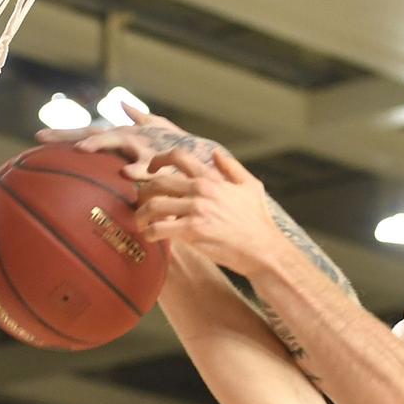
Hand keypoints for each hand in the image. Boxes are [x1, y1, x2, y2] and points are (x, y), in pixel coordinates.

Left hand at [37, 102, 216, 181]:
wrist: (206, 159)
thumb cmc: (179, 150)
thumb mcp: (160, 132)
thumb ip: (141, 118)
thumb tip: (124, 104)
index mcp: (124, 136)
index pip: (88, 133)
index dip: (63, 134)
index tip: (36, 137)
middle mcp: (130, 137)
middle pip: (94, 133)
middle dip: (69, 136)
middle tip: (44, 139)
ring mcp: (144, 147)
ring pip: (117, 143)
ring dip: (99, 145)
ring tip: (81, 149)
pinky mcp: (161, 160)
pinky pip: (147, 168)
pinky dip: (137, 170)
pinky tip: (127, 175)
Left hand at [137, 147, 282, 278]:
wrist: (263, 249)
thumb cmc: (258, 221)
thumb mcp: (251, 187)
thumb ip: (232, 168)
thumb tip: (215, 153)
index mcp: (211, 178)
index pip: (178, 157)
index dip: (158, 159)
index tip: (151, 169)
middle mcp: (201, 190)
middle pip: (158, 182)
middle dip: (143, 192)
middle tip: (141, 202)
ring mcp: (196, 210)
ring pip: (154, 205)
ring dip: (141, 214)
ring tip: (140, 222)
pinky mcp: (193, 231)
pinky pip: (160, 228)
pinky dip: (149, 232)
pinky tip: (149, 236)